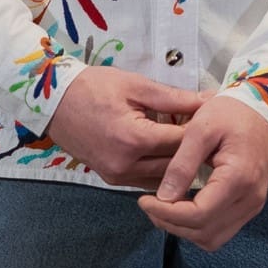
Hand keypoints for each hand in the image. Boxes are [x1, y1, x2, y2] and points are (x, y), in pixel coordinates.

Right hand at [41, 65, 207, 188]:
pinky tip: (169, 155)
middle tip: (208, 135)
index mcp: (134, 139)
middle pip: (175, 164)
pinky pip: (146, 181)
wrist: (52, 102)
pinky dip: (160, 171)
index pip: (182, 142)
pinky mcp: (111, 179)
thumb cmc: (93, 87)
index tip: (215, 121)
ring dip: (178, 164)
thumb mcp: (136, 85)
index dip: (202, 131)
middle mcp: (126, 164)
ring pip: (163, 178)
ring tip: (191, 146)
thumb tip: (209, 101)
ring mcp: (117, 175)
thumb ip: (174, 98)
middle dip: (193, 150)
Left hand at [137, 94, 267, 251]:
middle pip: (204, 232)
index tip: (144, 200)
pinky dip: (198, 226)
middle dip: (171, 223)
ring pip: (213, 238)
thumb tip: (163, 197)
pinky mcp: (250, 205)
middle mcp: (250, 198)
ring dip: (184, 229)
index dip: (166, 213)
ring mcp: (253, 205)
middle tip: (150, 204)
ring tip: (163, 208)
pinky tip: (183, 208)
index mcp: (238, 178)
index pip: (198, 215)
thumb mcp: (200, 129)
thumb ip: (182, 164)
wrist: (262, 108)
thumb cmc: (232, 112)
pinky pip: (221, 230)